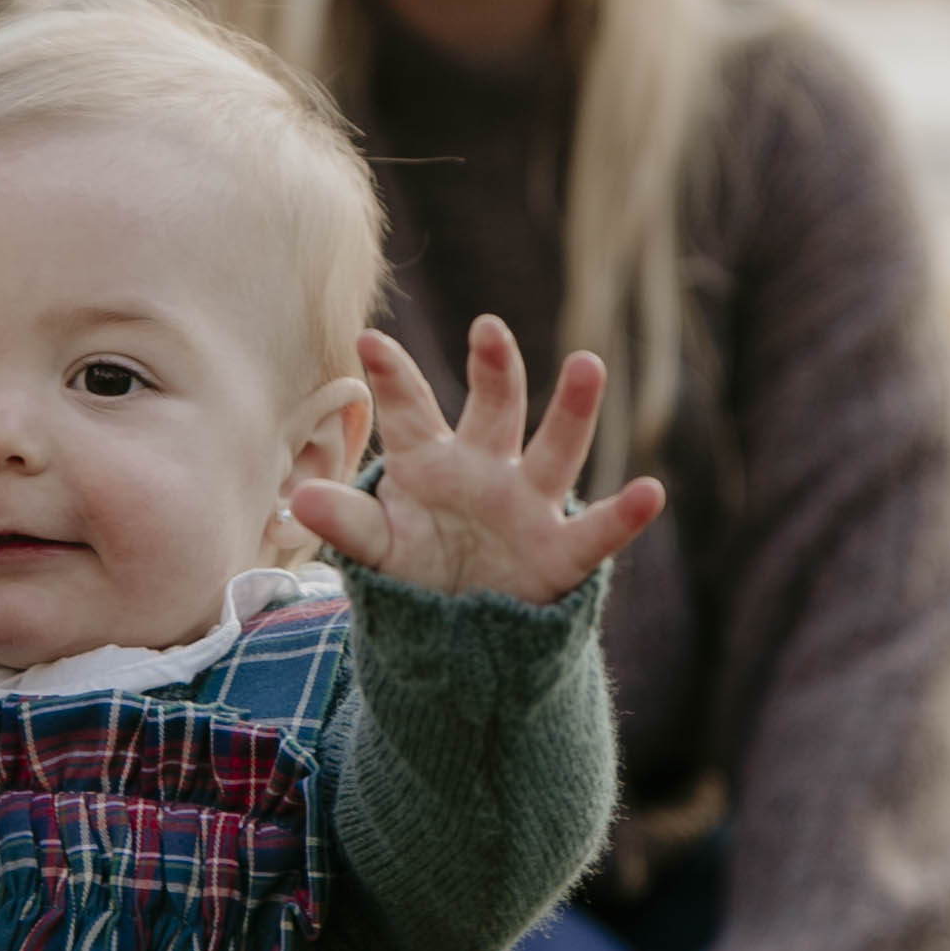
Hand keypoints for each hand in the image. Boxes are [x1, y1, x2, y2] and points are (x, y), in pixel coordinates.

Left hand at [288, 319, 663, 604]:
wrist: (462, 624)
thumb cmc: (418, 564)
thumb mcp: (377, 546)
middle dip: (493, 368)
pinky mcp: (560, 551)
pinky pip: (597, 531)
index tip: (367, 341)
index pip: (410, 411)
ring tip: (588, 363)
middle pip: (494, 409)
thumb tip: (297, 498)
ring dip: (572, 409)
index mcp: (431, 459)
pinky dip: (625, 514)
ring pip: (555, 449)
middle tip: (487, 327)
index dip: (392, 377)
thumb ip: (346, 521)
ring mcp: (528, 504)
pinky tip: (652, 492)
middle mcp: (486, 467)